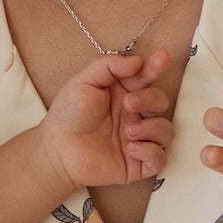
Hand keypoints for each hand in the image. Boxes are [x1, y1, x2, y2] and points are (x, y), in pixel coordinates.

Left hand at [38, 50, 173, 191]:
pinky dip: (151, 152)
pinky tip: (131, 149)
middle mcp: (135, 115)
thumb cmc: (68, 114)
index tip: (162, 59)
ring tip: (128, 131)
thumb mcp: (85, 81)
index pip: (148, 78)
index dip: (156, 68)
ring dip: (152, 127)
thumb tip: (139, 60)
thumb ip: (110, 66)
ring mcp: (138, 139)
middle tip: (129, 103)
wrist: (57, 149)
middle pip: (161, 102)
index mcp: (125, 93)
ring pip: (166, 131)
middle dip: (150, 100)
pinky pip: (160, 158)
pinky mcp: (137, 164)